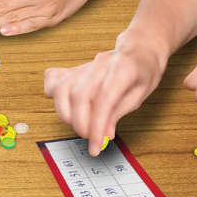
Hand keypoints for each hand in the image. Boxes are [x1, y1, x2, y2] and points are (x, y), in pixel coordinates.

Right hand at [44, 31, 168, 155]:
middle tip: (91, 138)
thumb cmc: (143, 72)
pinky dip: (52, 93)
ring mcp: (86, 64)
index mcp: (123, 68)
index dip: (97, 126)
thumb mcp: (140, 94)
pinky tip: (63, 105)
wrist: (139, 48)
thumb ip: (119, 112)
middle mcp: (100, 63)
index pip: (104, 99)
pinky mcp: (76, 68)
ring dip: (66, 114)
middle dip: (81, 124)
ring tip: (80, 125)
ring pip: (62, 88)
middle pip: (80, 95)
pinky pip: (54, 78)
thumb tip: (103, 135)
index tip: (95, 147)